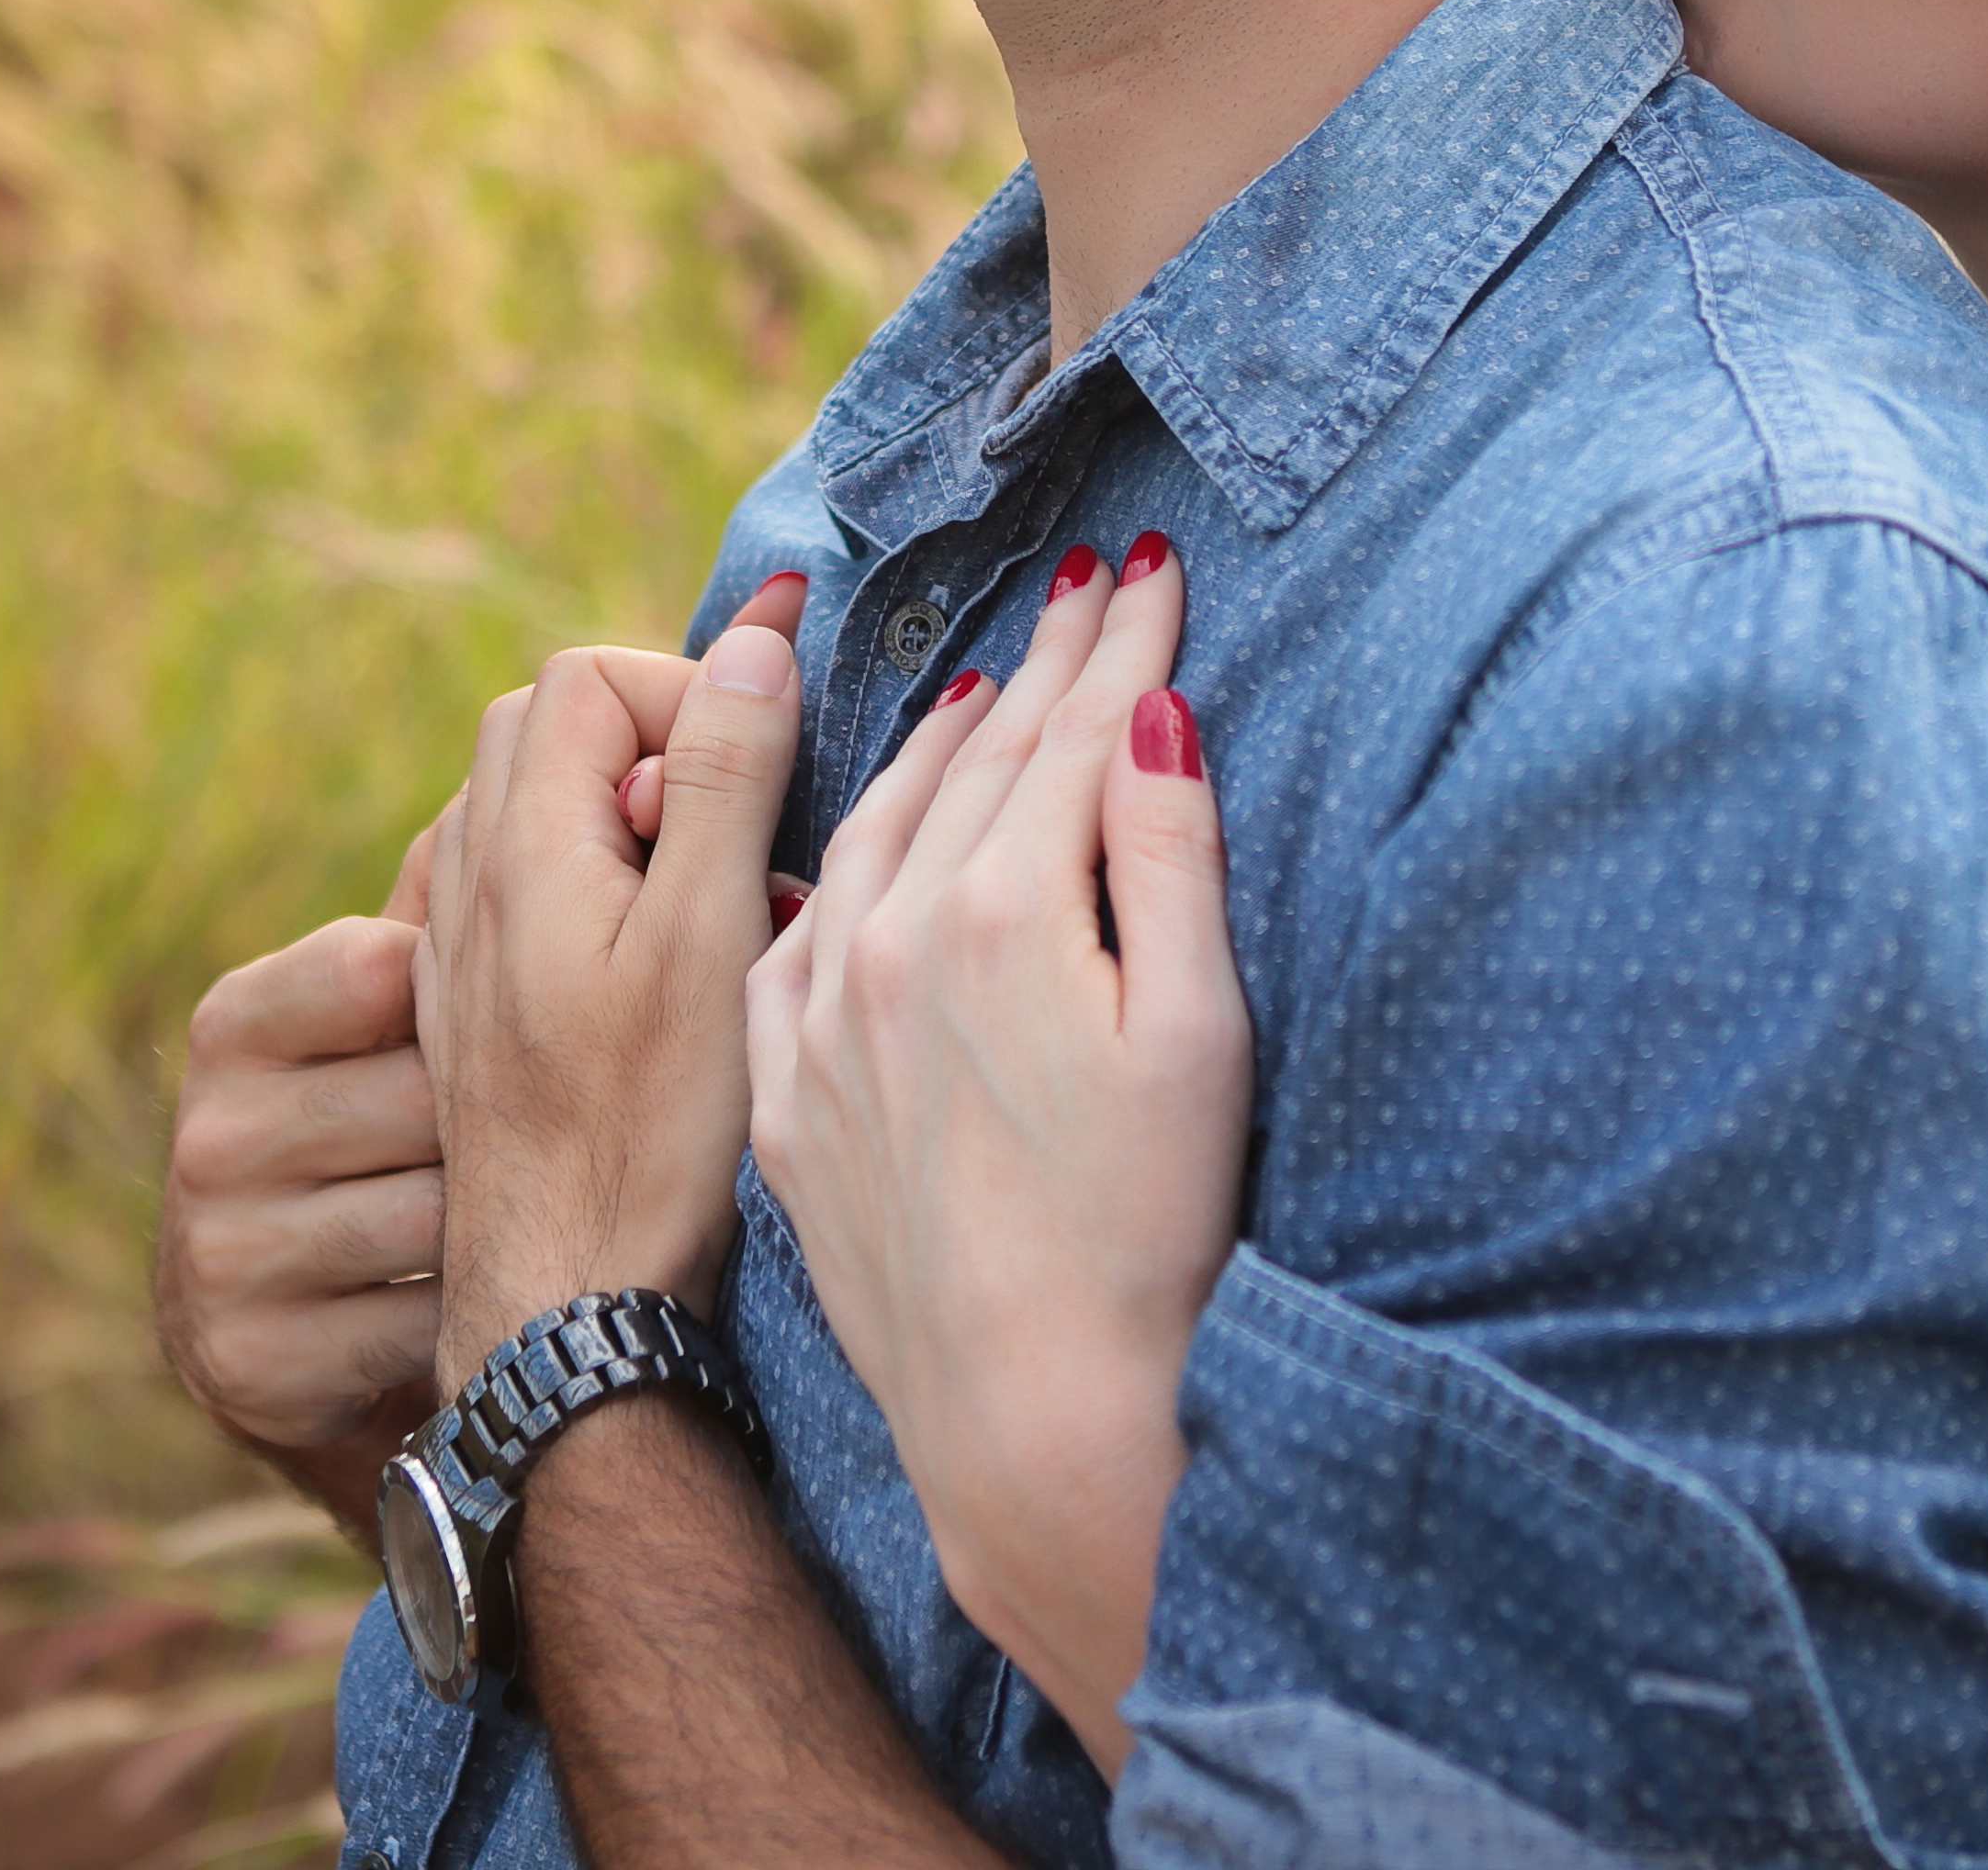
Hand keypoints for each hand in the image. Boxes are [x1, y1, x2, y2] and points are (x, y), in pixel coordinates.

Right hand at [154, 815, 455, 1548]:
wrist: (289, 1326)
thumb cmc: (379, 1128)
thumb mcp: (386, 1021)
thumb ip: (438, 912)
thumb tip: (521, 775)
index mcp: (236, 1020)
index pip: (385, 970)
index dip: (475, 1003)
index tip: (515, 1025)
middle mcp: (206, 1133)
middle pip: (429, 1101)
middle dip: (497, 1125)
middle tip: (523, 1144)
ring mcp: (217, 1253)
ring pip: (435, 1215)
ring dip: (494, 1221)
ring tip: (498, 1216)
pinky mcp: (250, 1363)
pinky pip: (423, 1320)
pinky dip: (467, 1313)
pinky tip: (464, 1301)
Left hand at [422, 572, 814, 1372]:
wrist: (568, 1302)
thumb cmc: (652, 1134)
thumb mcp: (716, 939)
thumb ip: (729, 778)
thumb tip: (755, 643)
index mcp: (520, 847)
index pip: (586, 677)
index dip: (685, 694)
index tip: (760, 776)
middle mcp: (467, 884)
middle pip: (546, 729)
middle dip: (654, 747)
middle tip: (737, 839)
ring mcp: (460, 952)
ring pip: (535, 811)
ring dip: (629, 821)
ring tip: (709, 908)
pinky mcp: (474, 1013)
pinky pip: (526, 892)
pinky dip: (599, 889)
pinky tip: (660, 971)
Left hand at [747, 537, 1249, 1774]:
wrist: (1030, 1417)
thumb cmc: (1148, 1237)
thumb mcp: (1198, 1037)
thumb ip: (1170, 861)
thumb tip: (1148, 718)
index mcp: (1006, 910)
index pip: (1071, 732)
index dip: (1121, 646)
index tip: (1152, 569)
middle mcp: (892, 938)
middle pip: (977, 761)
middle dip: (1044, 669)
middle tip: (1089, 592)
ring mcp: (823, 1013)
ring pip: (871, 827)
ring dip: (934, 748)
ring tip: (985, 688)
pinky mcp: (789, 1089)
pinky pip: (799, 929)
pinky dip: (842, 857)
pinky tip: (868, 839)